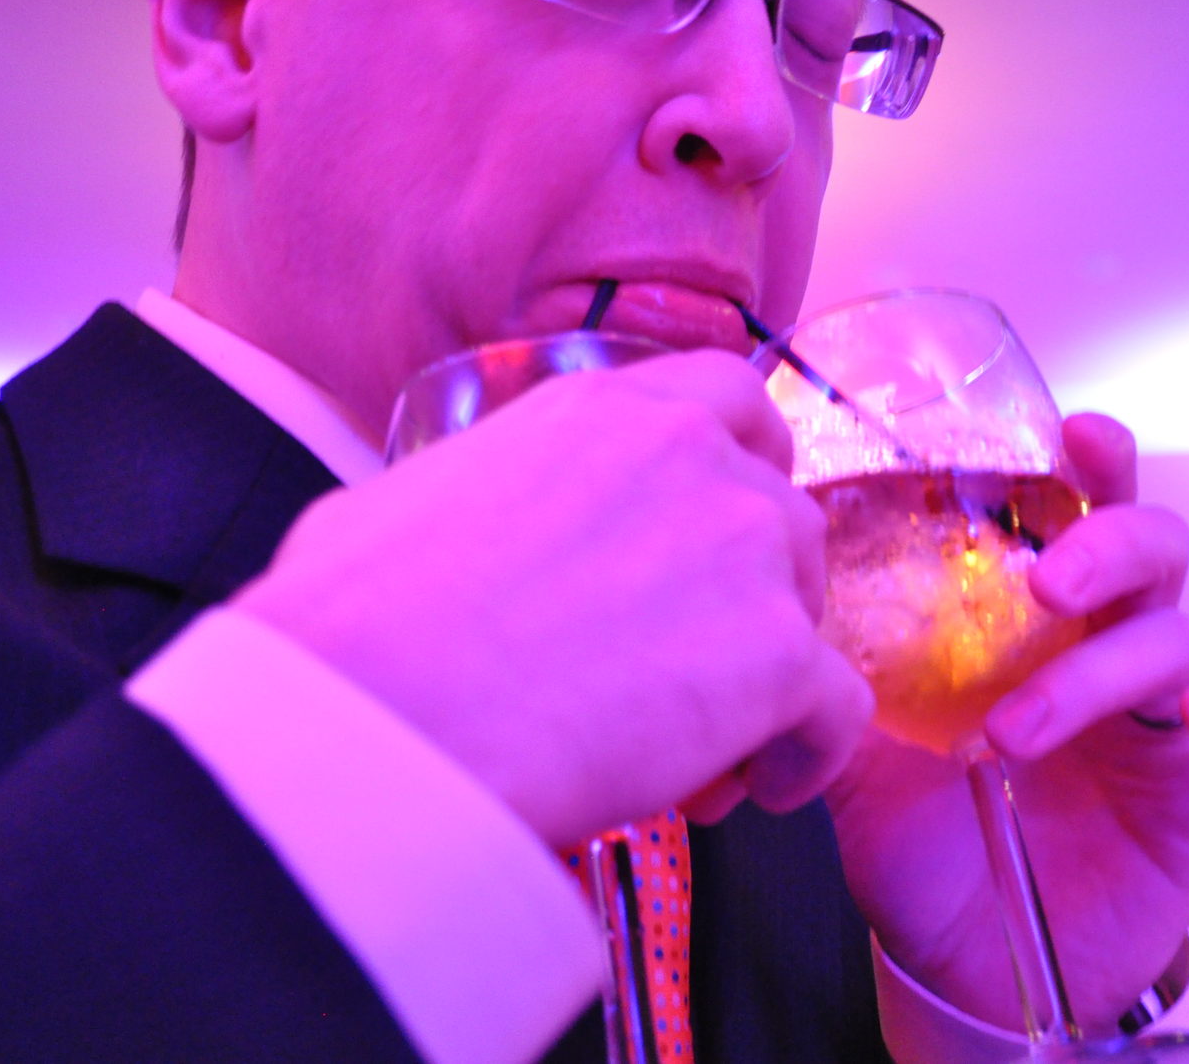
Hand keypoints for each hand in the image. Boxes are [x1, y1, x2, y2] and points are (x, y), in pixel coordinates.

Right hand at [236, 350, 872, 848]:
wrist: (374, 719)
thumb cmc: (349, 627)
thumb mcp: (394, 508)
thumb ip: (475, 497)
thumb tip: (453, 536)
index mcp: (598, 409)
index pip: (729, 400)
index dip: (745, 465)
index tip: (725, 527)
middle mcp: (689, 453)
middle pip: (782, 512)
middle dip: (754, 589)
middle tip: (693, 670)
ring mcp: (742, 545)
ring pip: (809, 607)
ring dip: (774, 672)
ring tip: (704, 749)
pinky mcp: (777, 651)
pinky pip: (838, 708)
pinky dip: (808, 752)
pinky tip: (754, 788)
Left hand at [826, 412, 1188, 1033]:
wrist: (960, 962)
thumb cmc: (922, 839)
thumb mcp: (862, 749)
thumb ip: (846, 672)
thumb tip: (797, 598)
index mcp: (1036, 624)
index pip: (1078, 515)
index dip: (1091, 465)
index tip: (1072, 434)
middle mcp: (1109, 652)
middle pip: (1153, 549)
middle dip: (1108, 546)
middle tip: (1043, 586)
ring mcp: (1165, 724)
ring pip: (1178, 644)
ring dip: (1096, 675)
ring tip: (1008, 735)